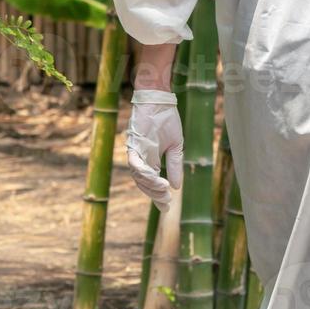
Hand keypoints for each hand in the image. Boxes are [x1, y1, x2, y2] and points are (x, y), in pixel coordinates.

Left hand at [125, 89, 183, 210]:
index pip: (151, 183)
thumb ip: (174, 165)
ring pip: (138, 175)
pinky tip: (156, 178)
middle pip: (143, 183)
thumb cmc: (166, 119)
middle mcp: (140, 158)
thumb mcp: (175, 146)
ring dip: (150, 185)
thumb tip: (176, 187)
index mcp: (150, 159)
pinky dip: (144, 173)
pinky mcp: (133, 143)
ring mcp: (136, 151)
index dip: (157, 196)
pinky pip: (135, 162)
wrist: (159, 99)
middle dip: (154, 194)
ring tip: (164, 191)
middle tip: (166, 202)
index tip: (166, 208)